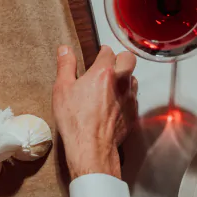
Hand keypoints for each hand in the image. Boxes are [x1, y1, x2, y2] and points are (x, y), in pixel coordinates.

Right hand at [53, 45, 138, 179]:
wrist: (91, 147)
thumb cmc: (75, 120)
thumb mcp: (62, 89)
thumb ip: (65, 65)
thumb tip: (65, 49)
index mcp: (104, 72)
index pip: (108, 51)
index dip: (103, 51)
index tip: (99, 54)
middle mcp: (121, 82)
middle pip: (129, 59)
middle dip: (120, 58)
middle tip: (109, 65)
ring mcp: (129, 98)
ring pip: (134, 78)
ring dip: (125, 78)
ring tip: (111, 85)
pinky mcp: (133, 113)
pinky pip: (133, 98)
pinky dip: (126, 97)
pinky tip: (114, 104)